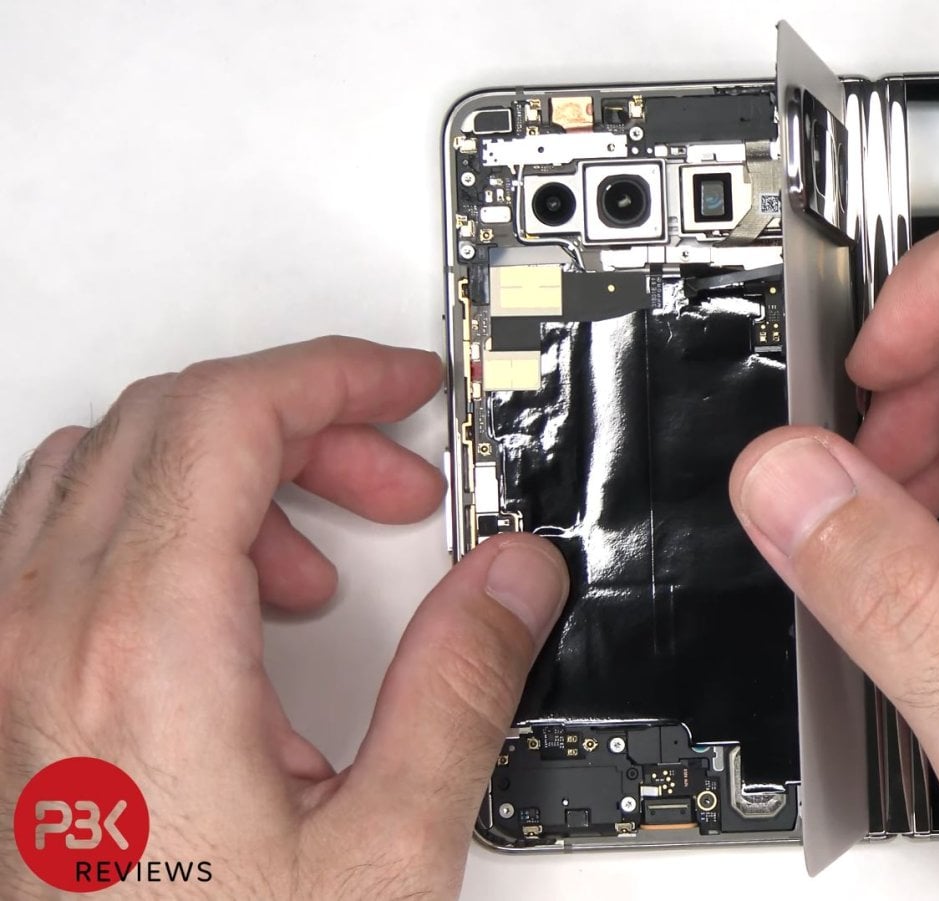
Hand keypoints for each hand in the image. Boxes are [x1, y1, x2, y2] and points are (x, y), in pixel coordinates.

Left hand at [0, 337, 567, 897]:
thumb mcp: (380, 850)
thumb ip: (459, 691)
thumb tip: (513, 579)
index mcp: (142, 645)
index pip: (227, 415)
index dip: (332, 374)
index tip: (406, 388)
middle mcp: (44, 630)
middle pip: (169, 422)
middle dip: (302, 423)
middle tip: (395, 483)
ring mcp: (8, 659)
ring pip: (108, 470)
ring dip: (228, 477)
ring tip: (325, 567)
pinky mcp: (7, 697)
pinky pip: (66, 543)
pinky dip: (164, 532)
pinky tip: (239, 623)